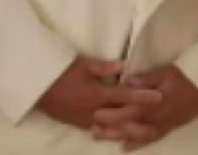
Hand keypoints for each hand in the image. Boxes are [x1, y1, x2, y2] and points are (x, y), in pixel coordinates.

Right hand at [37, 56, 162, 130]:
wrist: (37, 88)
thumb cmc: (60, 72)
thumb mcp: (82, 64)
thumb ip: (104, 67)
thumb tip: (124, 66)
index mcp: (96, 94)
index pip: (125, 95)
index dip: (143, 96)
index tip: (159, 96)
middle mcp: (94, 110)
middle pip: (122, 115)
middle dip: (142, 116)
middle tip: (160, 116)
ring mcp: (86, 120)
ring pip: (113, 127)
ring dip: (129, 128)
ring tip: (147, 130)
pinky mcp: (79, 125)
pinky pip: (100, 131)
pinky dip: (112, 132)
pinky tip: (122, 134)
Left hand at [92, 65, 197, 150]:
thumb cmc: (185, 77)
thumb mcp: (166, 71)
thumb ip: (147, 77)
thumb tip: (128, 81)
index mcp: (152, 100)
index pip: (128, 107)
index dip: (112, 111)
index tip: (95, 112)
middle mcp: (154, 115)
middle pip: (128, 123)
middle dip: (109, 126)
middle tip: (92, 128)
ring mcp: (160, 124)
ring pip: (136, 134)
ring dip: (118, 136)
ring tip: (100, 136)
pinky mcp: (167, 128)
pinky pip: (150, 139)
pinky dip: (137, 145)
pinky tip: (125, 148)